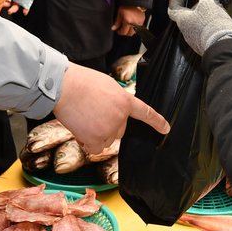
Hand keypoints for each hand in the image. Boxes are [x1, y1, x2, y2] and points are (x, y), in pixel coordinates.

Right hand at [53, 62, 169, 154]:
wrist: (65, 87)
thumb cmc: (80, 81)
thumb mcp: (105, 84)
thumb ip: (114, 99)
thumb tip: (112, 108)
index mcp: (124, 100)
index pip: (145, 112)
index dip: (156, 122)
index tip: (166, 129)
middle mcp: (120, 117)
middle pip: (119, 130)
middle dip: (107, 126)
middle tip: (90, 113)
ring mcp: (109, 129)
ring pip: (106, 140)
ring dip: (95, 134)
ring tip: (82, 118)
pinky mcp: (96, 139)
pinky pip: (95, 149)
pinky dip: (87, 143)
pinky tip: (80, 130)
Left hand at [112, 5, 145, 35]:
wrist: (135, 1)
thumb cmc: (127, 6)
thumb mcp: (120, 13)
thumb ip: (117, 22)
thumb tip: (113, 29)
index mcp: (127, 22)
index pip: (123, 32)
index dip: (120, 32)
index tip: (118, 30)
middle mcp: (134, 24)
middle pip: (129, 34)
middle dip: (125, 32)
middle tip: (122, 28)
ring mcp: (139, 23)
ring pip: (134, 32)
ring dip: (130, 31)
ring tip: (127, 26)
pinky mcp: (143, 21)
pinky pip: (138, 28)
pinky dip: (135, 28)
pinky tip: (132, 23)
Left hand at [168, 0, 231, 55]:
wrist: (223, 45)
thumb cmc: (212, 22)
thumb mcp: (211, 2)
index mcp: (182, 20)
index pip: (172, 10)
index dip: (174, 2)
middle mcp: (185, 31)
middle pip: (185, 18)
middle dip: (192, 9)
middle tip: (200, 1)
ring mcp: (194, 41)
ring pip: (194, 26)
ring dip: (201, 18)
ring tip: (211, 12)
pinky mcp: (203, 46)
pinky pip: (203, 34)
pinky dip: (207, 27)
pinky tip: (216, 23)